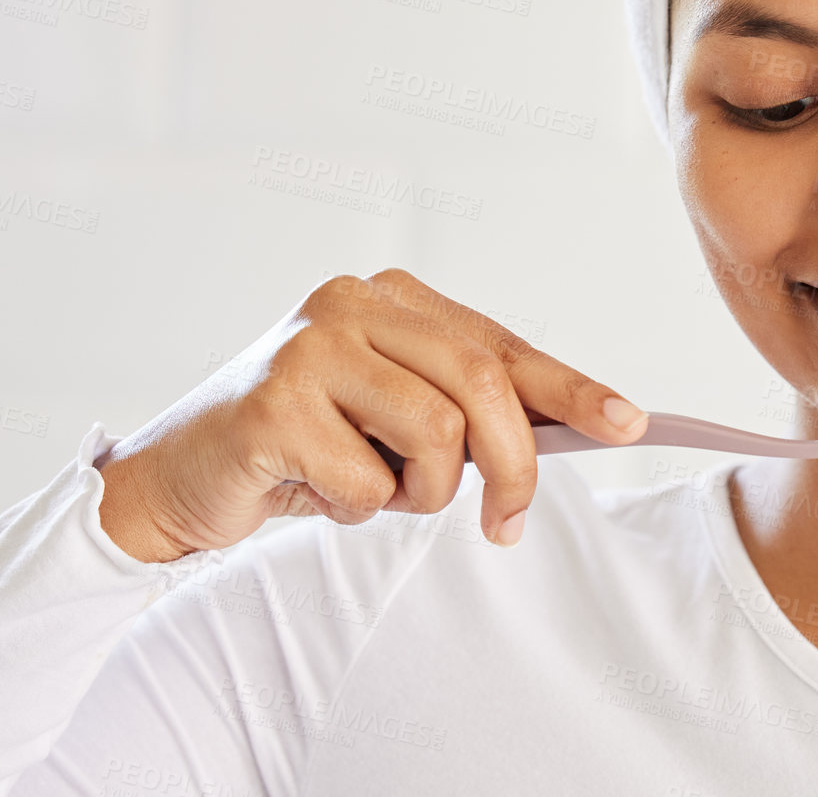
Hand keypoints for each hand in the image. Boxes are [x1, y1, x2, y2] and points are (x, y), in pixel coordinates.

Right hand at [94, 269, 648, 561]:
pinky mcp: (274, 401)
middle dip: (514, 466)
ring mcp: (312, 345)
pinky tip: (314, 491)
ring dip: (421, 492)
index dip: (570, 388)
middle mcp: (354, 304)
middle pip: (482, 385)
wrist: (182, 477)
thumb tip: (581, 428)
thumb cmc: (305, 447)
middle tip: (507, 525)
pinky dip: (358, 509)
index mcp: (392, 298)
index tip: (629, 423)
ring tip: (374, 490)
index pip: (502, 345)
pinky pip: (367, 482)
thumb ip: (466, 410)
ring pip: (437, 434)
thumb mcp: (394, 417)